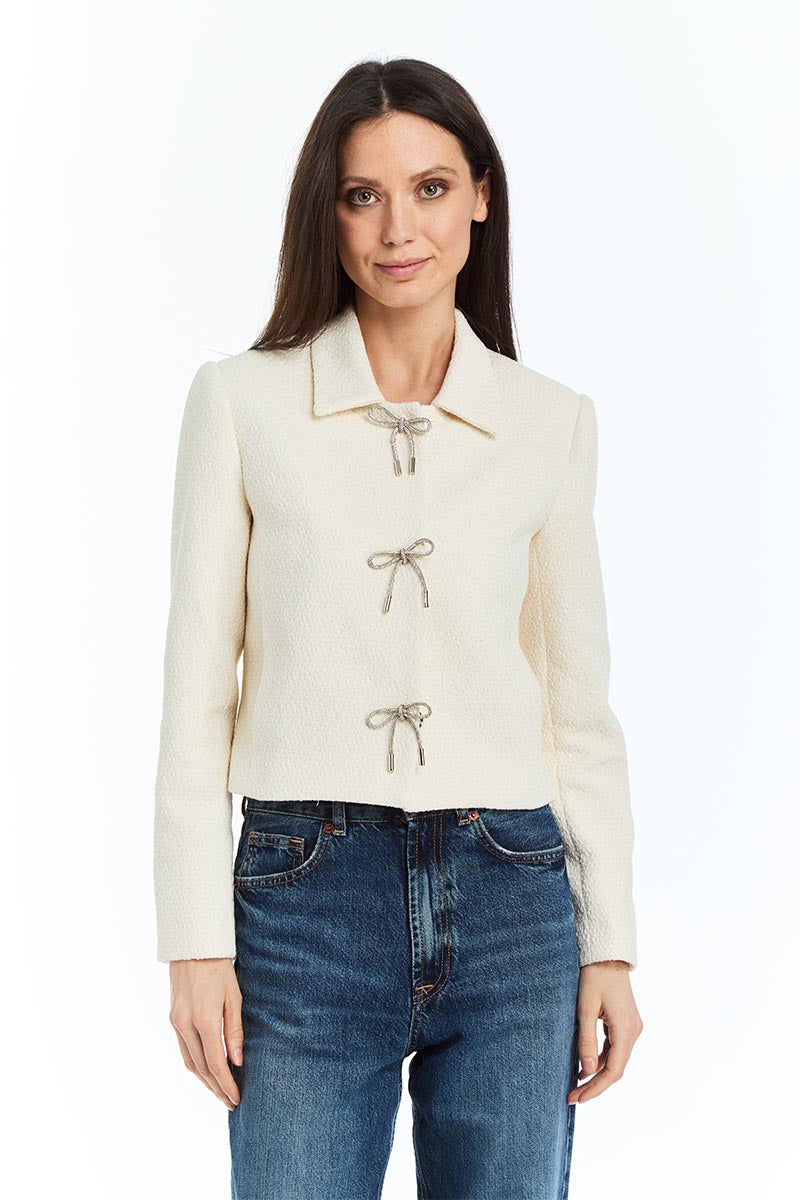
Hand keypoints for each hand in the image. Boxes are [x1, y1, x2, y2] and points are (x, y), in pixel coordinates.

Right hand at [168, 958, 243, 1110]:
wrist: (193, 946)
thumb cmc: (220, 968)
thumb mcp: (235, 997)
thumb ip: (235, 1031)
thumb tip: (238, 1061)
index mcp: (205, 1020)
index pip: (216, 1063)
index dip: (226, 1084)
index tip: (236, 1098)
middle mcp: (186, 1025)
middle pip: (201, 1068)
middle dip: (216, 1088)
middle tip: (230, 1102)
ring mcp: (176, 1023)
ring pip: (189, 1062)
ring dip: (204, 1080)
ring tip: (219, 1092)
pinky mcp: (172, 1019)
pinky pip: (183, 1050)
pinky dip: (195, 1065)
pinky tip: (206, 1071)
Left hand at [567, 960, 642, 1104]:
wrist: (606, 955)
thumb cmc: (593, 977)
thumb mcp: (585, 1008)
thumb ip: (586, 1040)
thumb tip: (586, 1071)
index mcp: (625, 1030)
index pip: (613, 1070)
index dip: (595, 1088)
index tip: (577, 1098)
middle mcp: (633, 1031)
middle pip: (616, 1068)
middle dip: (595, 1084)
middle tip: (573, 1096)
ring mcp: (632, 1027)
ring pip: (615, 1059)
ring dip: (597, 1072)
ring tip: (576, 1083)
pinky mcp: (626, 1022)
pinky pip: (615, 1047)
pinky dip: (601, 1058)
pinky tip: (585, 1063)